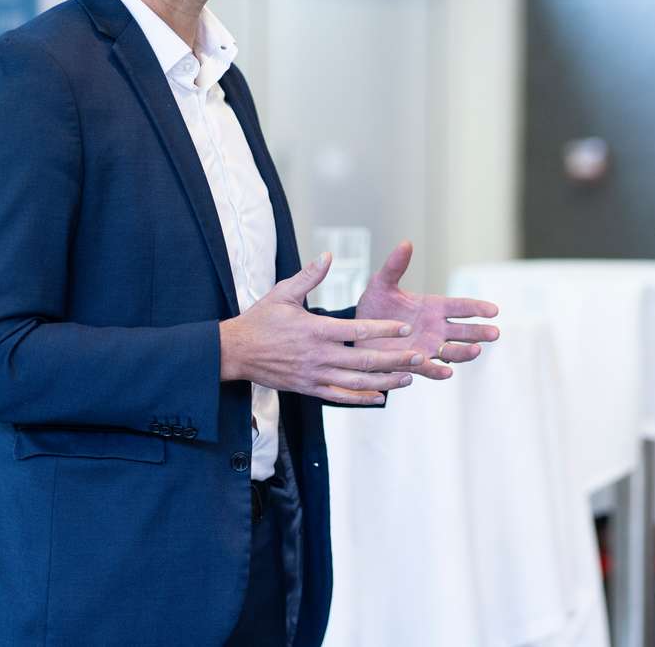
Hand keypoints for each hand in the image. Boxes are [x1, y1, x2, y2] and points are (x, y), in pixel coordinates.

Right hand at [220, 253, 425, 404]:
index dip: (385, 330)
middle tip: (418, 356)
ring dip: (385, 381)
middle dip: (394, 359)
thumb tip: (328, 255)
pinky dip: (362, 398)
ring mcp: (315, 375)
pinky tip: (380, 396)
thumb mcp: (282, 293)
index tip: (406, 328)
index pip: (358, 331)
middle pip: (364, 360)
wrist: (235, 352)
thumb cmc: (259, 320)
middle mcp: (319, 356)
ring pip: (357, 382)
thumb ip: (309, 276)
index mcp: (315, 329)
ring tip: (408, 378)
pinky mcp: (309, 389)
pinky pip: (340, 397)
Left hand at [355, 241, 499, 379]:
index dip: (478, 308)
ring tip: (476, 350)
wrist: (358, 331)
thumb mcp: (382, 284)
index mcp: (433, 307)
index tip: (494, 310)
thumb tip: (406, 243)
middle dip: (479, 332)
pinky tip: (447, 372)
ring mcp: (427, 347)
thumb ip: (395, 266)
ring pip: (452, 351)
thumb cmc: (374, 306)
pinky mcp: (413, 363)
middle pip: (463, 331)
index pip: (461, 307)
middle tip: (495, 333)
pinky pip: (429, 369)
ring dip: (465, 352)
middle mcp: (435, 328)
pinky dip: (438, 372)